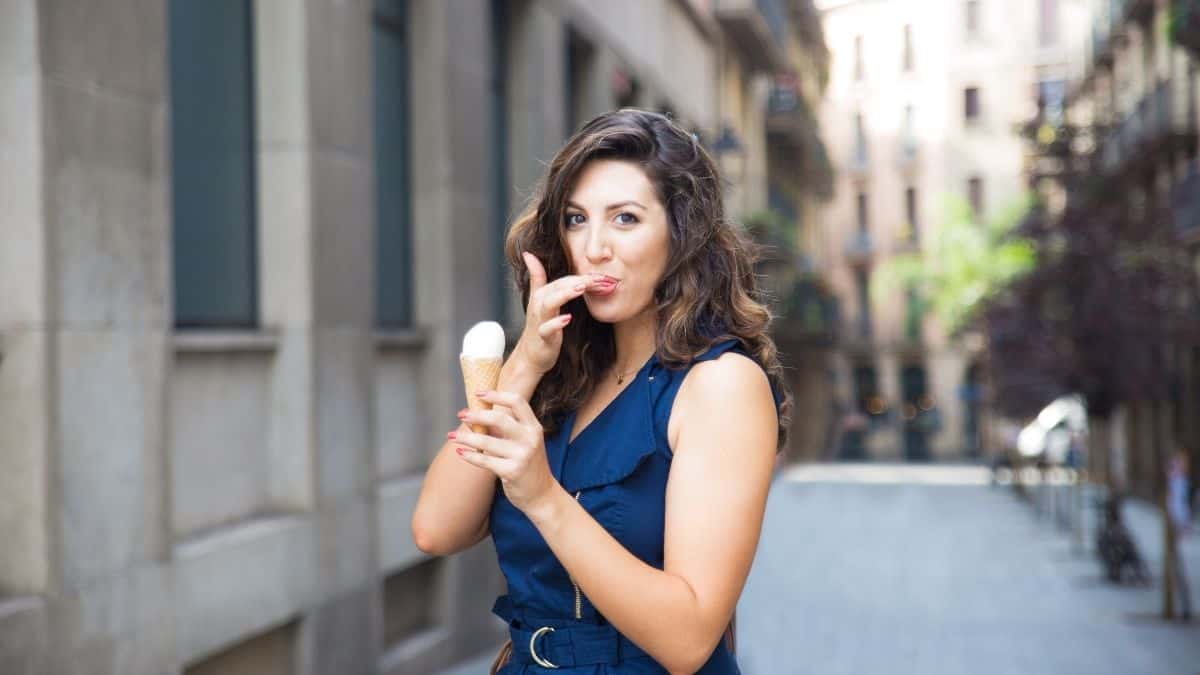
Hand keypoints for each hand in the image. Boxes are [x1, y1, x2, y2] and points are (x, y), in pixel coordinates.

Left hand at [450, 389, 558, 513]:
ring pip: (487, 441)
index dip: (496, 395)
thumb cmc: (529, 465)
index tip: (478, 393)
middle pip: (499, 419)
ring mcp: (522, 455)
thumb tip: (474, 417)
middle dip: (476, 415)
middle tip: (461, 414)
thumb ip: (504, 430)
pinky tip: (460, 452)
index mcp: (534, 427)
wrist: (542, 494)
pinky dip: (470, 456)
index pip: (517, 402)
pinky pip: (485, 460)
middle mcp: (530, 438)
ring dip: (466, 437)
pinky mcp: (512, 472)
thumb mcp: (523, 443)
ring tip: (452, 436)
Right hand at [513, 251, 600, 374]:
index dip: (582, 276)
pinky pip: (547, 329)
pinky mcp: (542, 337)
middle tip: (600, 278)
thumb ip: (536, 277)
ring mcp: (540, 320)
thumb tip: (529, 254)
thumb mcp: (538, 300)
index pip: (563, 280)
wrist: (530, 355)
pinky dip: (556, 323)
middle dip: (579, 281)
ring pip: (549, 303)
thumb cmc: (539, 326)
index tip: (603, 276)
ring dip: (565, 294)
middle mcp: (539, 305)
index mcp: (542, 295)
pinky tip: (567, 318)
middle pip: (558, 287)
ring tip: (581, 288)